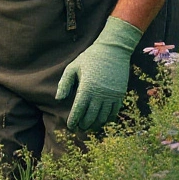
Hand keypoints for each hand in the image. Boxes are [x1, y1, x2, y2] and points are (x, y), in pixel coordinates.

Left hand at [55, 16, 142, 130]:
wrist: (113, 50)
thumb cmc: (90, 58)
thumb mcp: (73, 67)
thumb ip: (65, 83)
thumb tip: (59, 99)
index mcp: (86, 88)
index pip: (79, 110)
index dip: (74, 120)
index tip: (70, 126)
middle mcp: (100, 94)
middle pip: (91, 117)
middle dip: (84, 125)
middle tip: (79, 129)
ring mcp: (111, 95)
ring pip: (103, 117)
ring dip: (95, 124)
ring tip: (89, 127)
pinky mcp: (120, 94)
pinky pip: (114, 112)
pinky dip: (107, 119)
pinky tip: (102, 120)